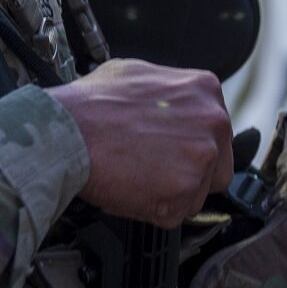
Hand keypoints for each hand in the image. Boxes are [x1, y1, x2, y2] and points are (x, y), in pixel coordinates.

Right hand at [48, 59, 233, 227]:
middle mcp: (213, 122)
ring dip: (172, 193)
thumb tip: (175, 105)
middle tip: (156, 168)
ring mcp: (201, 158)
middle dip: (190, 173)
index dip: (192, 146)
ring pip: (198, 193)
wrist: (69, 131)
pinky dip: (155, 209)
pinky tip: (132, 188)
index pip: (217, 132)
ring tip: (138, 175)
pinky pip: (176, 214)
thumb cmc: (93, 104)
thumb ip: (172, 92)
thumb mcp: (139, 73)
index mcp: (205, 91)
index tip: (174, 151)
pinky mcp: (184, 192)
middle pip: (217, 165)